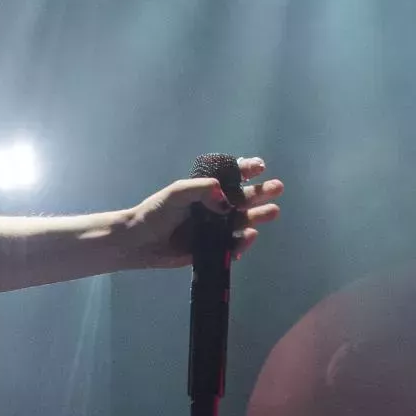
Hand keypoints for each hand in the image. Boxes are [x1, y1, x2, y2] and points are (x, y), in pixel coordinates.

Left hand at [116, 156, 284, 270]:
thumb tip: (226, 200)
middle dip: (261, 192)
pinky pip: (231, 245)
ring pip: (241, 221)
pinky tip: (250, 235)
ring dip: (257, 216)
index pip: (230, 177)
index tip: (259, 167)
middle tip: (277, 187)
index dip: (246, 170)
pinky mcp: (211, 249)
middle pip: (242, 199)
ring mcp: (213, 230)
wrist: (138, 243)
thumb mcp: (176, 193)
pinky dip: (242, 242)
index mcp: (205, 191)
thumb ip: (201, 189)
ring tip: (273, 212)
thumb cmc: (154, 213)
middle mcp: (213, 209)